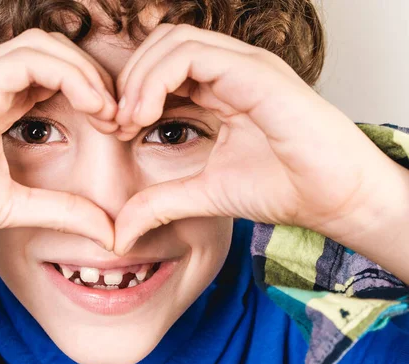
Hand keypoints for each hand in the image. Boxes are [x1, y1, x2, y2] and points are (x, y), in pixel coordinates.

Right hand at [0, 29, 117, 251]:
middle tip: (118, 117)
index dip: (92, 93)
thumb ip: (63, 211)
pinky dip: (70, 75)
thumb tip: (109, 232)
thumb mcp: (18, 206)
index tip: (115, 128)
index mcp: (1, 103)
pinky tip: (91, 107)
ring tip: (107, 112)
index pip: (56, 74)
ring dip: (85, 73)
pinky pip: (31, 59)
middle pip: (56, 51)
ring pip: (45, 44)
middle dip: (95, 78)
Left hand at [112, 24, 402, 254]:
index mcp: (221, 89)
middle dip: (128, 80)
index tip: (116, 131)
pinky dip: (157, 79)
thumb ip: (160, 203)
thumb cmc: (283, 188)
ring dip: (139, 78)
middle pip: (162, 45)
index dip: (131, 93)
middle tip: (116, 122)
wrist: (335, 198)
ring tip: (129, 120)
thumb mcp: (204, 194)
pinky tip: (146, 115)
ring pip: (173, 41)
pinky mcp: (256, 73)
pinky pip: (193, 55)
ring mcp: (244, 66)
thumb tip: (120, 233)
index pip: (162, 68)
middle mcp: (231, 70)